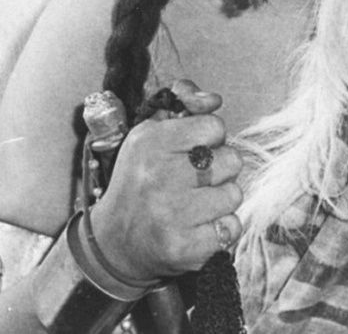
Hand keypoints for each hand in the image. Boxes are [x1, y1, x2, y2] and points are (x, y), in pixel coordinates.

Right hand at [90, 80, 242, 279]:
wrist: (114, 241)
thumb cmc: (140, 180)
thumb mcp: (150, 132)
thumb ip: (183, 102)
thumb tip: (214, 99)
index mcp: (151, 143)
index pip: (214, 126)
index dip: (210, 137)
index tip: (194, 149)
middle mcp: (159, 177)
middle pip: (231, 160)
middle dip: (219, 168)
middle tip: (196, 179)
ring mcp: (172, 215)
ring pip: (234, 194)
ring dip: (221, 199)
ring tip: (196, 203)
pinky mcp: (184, 248)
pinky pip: (231, 227)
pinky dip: (221, 228)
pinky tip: (199, 226)